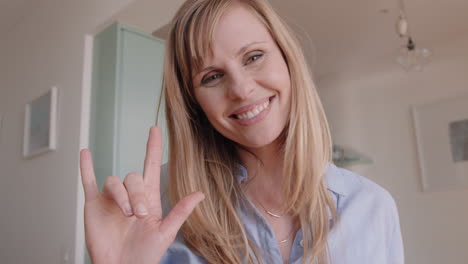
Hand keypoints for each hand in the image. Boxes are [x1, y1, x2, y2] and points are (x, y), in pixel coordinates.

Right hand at [80, 126, 203, 263]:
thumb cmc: (144, 255)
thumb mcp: (166, 232)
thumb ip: (181, 211)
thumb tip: (200, 194)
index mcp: (148, 199)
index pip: (150, 166)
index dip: (153, 147)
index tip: (155, 129)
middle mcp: (130, 196)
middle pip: (133, 177)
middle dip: (136, 194)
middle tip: (138, 214)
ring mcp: (111, 199)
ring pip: (114, 181)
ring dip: (121, 195)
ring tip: (125, 214)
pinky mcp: (94, 205)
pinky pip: (88, 181)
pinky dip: (86, 167)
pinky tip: (85, 154)